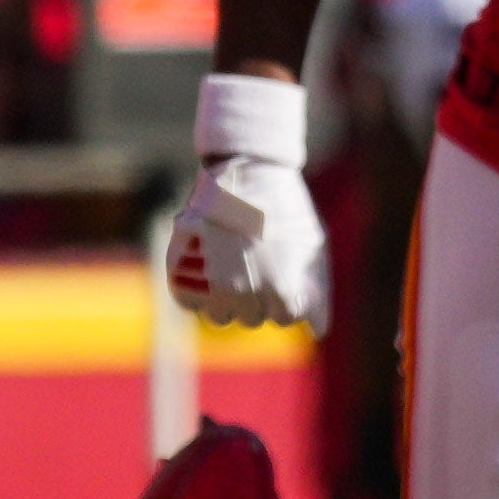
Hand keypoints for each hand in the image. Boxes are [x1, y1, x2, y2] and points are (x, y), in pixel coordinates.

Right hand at [170, 144, 326, 330]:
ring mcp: (208, 285)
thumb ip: (318, 293)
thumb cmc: (286, 207)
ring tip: (233, 262)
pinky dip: (197, 291)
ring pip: (221, 316)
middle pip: (253, 317)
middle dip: (258, 295)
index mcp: (281, 291)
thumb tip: (318, 331)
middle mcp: (244, 295)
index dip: (286, 293)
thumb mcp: (312, 246)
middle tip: (257, 259)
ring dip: (228, 297)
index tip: (282, 269)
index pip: (285, 316)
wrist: (246, 167)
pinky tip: (208, 265)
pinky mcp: (180, 273)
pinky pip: (190, 303)